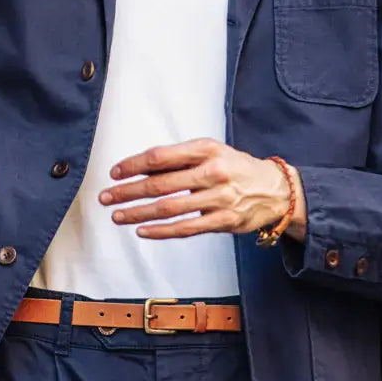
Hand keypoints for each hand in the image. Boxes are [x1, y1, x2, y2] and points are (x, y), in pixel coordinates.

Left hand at [98, 138, 305, 241]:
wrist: (274, 189)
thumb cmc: (235, 168)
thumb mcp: (211, 152)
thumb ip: (180, 159)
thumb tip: (139, 168)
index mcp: (207, 149)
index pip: (161, 156)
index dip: (133, 165)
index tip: (114, 173)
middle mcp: (213, 171)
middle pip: (160, 184)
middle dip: (128, 192)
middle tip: (106, 197)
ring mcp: (219, 198)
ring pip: (169, 208)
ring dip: (138, 213)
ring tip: (118, 215)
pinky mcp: (223, 221)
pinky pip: (186, 228)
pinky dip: (161, 231)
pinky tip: (142, 231)